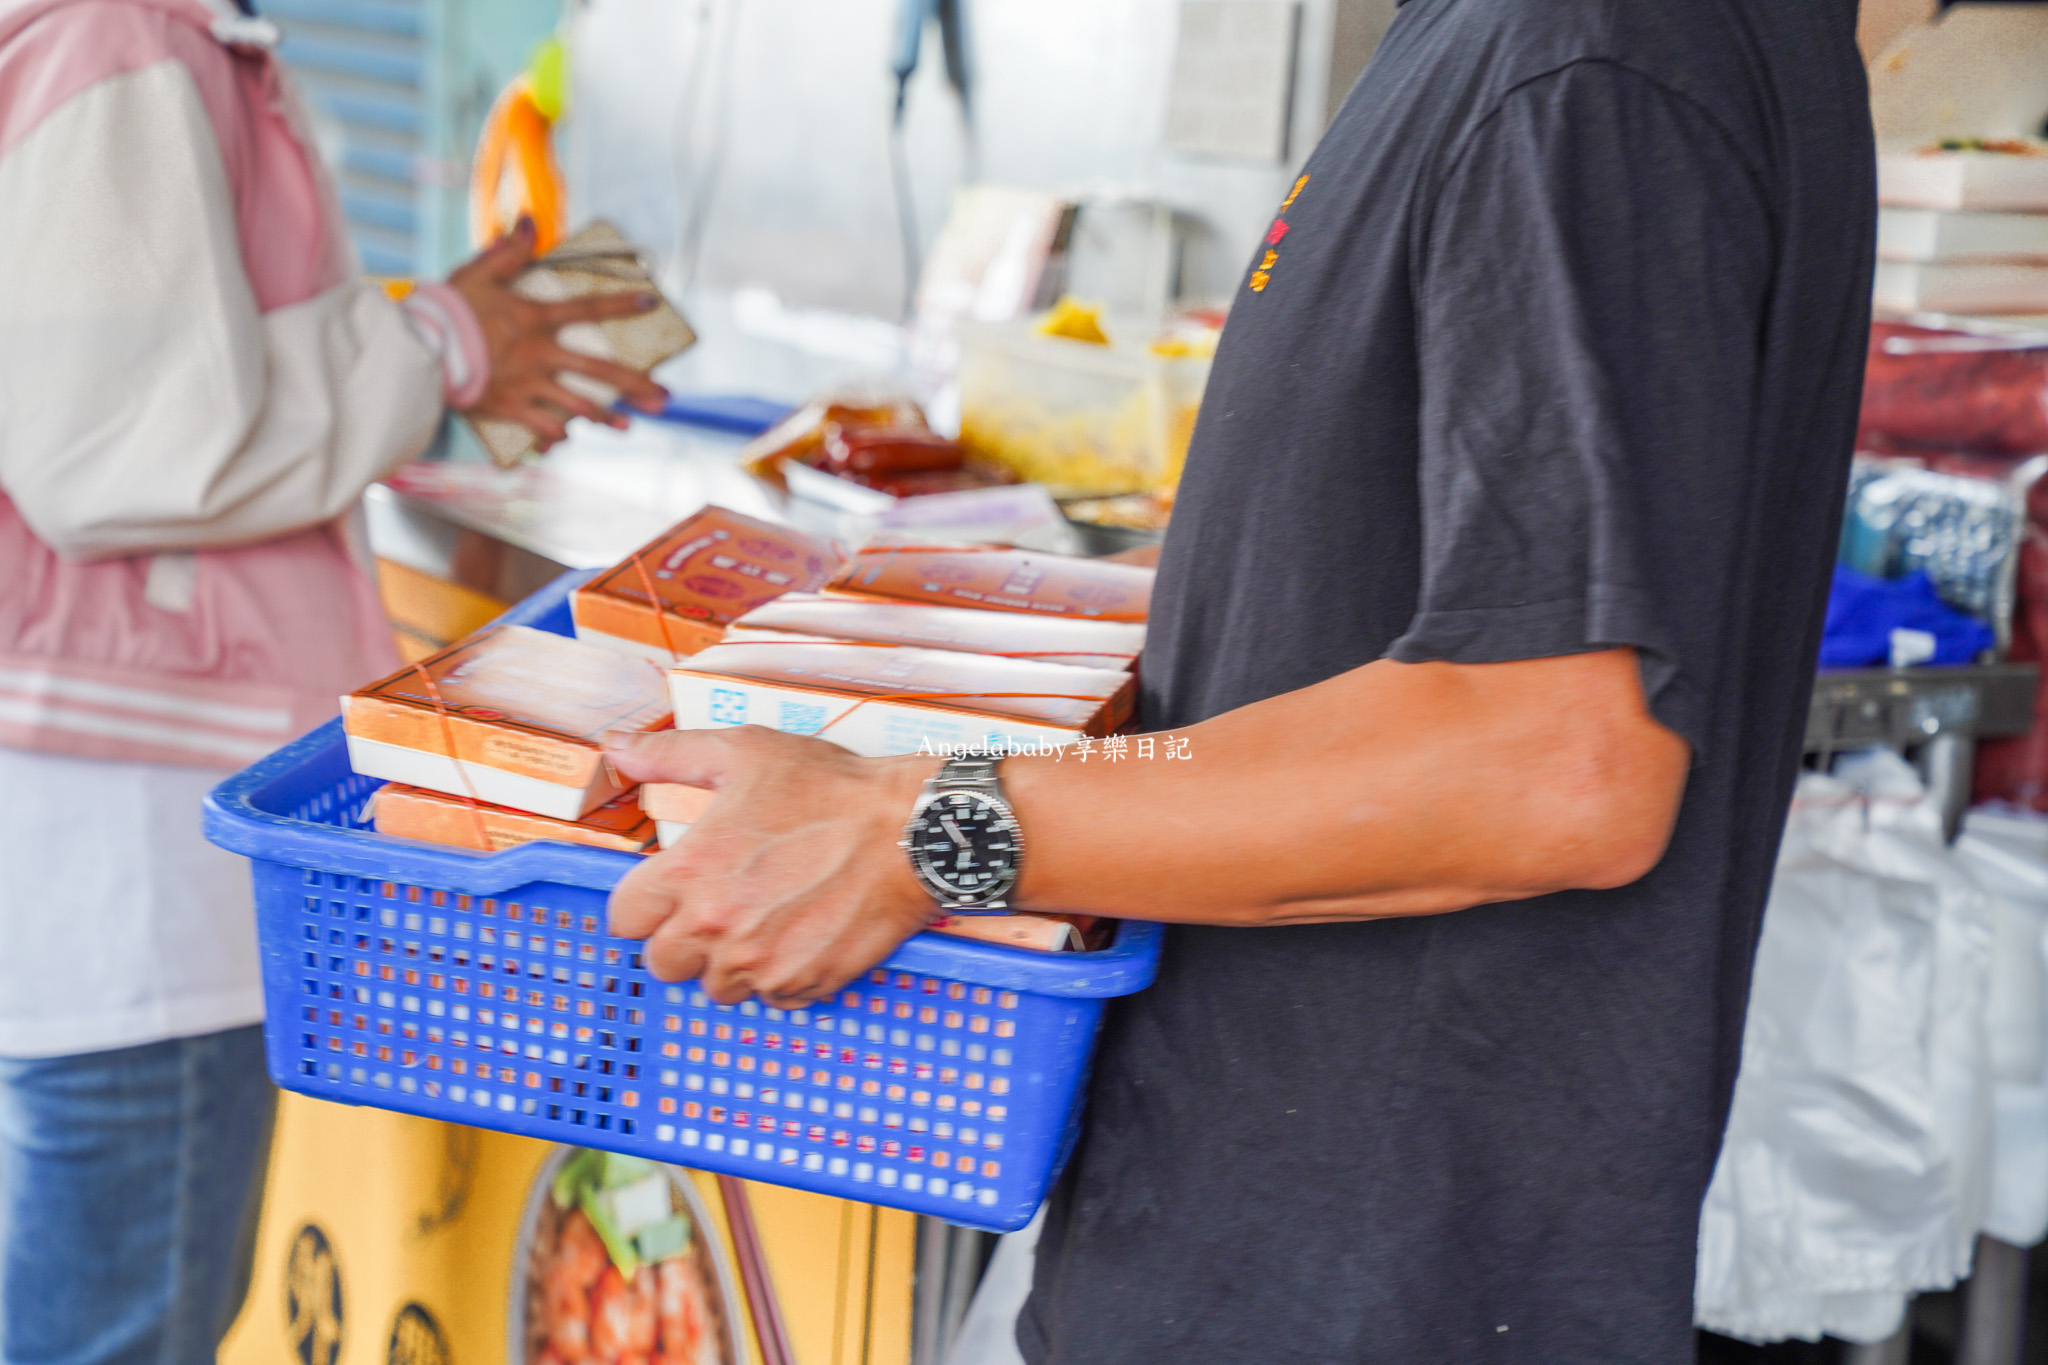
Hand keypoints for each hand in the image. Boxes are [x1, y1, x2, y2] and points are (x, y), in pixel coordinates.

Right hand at [445, 219, 669, 450]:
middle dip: (636, 386)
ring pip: (578, 406)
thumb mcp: (476, 273)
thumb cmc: (445, 310)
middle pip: (599, 372)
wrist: (418, 352)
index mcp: (535, 319)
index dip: (620, 303)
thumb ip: (507, 250)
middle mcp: (539, 354)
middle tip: (665, 399)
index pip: (587, 308)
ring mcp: (527, 384)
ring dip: (606, 418)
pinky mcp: (508, 408)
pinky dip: (555, 434)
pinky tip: (568, 440)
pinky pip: (541, 426)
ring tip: (629, 428)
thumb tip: (528, 221)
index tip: (651, 301)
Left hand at [603, 727, 936, 1007]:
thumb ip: (669, 755)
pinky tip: (801, 934)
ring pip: (716, 986)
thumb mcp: (745, 752)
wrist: (909, 831)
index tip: (671, 891)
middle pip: (663, 962)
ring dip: (730, 962)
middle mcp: (716, 927)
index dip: (645, 903)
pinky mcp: (803, 983)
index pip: (624, 920)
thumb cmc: (831, 790)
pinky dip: (779, 975)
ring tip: (765, 920)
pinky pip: (770, 997)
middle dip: (683, 937)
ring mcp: (760, 963)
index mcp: (689, 874)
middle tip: (721, 906)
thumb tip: (616, 749)